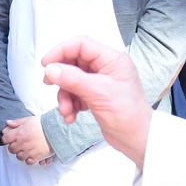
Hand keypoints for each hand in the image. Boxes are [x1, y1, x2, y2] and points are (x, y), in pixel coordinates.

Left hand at [1, 116, 53, 165]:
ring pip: (19, 157)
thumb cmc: (43, 124)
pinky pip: (28, 162)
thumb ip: (17, 122)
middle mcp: (21, 143)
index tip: (10, 138)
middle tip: (20, 143)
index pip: (5, 139)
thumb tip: (7, 123)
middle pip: (11, 149)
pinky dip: (29, 159)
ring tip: (27, 149)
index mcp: (18, 133)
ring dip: (21, 154)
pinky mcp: (36, 157)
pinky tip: (32, 154)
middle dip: (14, 146)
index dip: (7, 138)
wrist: (56, 130)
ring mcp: (28, 151)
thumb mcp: (28, 120)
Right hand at [40, 37, 152, 168]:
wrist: (138, 140)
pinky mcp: (96, 97)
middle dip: (62, 77)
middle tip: (49, 84)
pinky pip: (75, 95)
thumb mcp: (98, 93)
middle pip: (74, 63)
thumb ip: (73, 79)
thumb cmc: (128, 114)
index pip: (82, 45)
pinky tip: (71, 116)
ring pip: (72, 81)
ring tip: (65, 111)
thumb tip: (50, 69)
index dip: (61, 51)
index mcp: (112, 60)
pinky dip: (70, 105)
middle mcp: (106, 68)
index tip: (46, 64)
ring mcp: (100, 83)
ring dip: (64, 95)